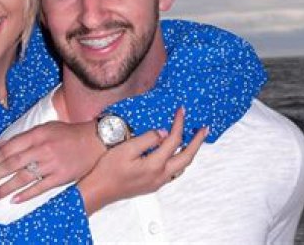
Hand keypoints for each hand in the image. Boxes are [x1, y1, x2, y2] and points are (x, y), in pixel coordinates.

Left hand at [0, 120, 105, 202]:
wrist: (95, 141)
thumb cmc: (68, 134)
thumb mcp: (45, 128)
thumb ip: (23, 137)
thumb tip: (0, 146)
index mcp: (38, 134)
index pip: (10, 148)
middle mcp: (43, 149)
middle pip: (13, 164)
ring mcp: (52, 164)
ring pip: (24, 177)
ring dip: (6, 187)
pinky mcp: (61, 177)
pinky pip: (40, 187)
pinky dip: (26, 194)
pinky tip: (14, 199)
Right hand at [78, 108, 206, 214]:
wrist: (98, 191)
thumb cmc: (108, 170)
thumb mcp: (126, 149)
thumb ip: (147, 139)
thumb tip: (163, 133)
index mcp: (155, 165)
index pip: (174, 140)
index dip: (179, 124)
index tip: (181, 111)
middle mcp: (161, 176)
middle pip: (187, 157)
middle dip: (198, 142)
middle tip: (204, 129)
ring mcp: (158, 182)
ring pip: (182, 167)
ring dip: (190, 152)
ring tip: (194, 141)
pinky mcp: (152, 185)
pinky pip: (174, 172)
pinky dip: (179, 161)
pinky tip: (175, 155)